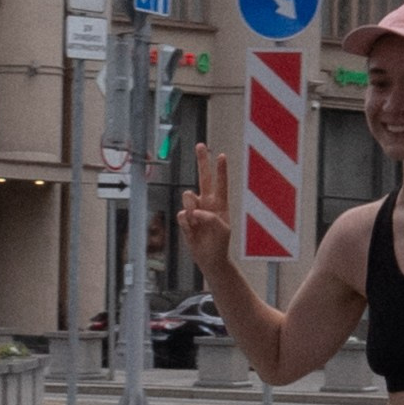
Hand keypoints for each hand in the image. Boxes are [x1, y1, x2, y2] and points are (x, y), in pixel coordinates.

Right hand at [180, 143, 232, 277]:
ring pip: (188, 197)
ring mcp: (195, 210)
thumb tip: (194, 211)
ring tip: (197, 223)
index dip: (220, 170)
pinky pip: (182, 215)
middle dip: (202, 161)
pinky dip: (186, 223)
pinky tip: (192, 231)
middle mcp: (207, 203)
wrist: (209, 259)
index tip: (221, 155)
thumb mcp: (222, 230)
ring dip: (191, 208)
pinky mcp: (185, 219)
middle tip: (201, 145)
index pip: (221, 183)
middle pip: (203, 177)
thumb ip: (210, 217)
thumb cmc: (220, 243)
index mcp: (220, 204)